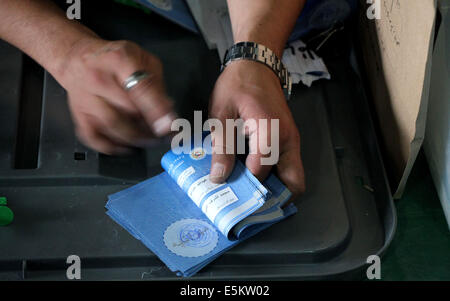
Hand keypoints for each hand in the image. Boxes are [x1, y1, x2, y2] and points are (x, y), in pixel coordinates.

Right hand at [57, 38, 175, 154]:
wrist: (77, 58)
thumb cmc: (113, 58)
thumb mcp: (142, 59)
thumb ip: (156, 85)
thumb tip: (167, 111)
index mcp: (119, 60)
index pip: (140, 89)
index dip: (157, 110)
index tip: (168, 125)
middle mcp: (99, 78)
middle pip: (129, 111)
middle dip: (150, 127)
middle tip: (164, 134)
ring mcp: (86, 98)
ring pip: (114, 127)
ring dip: (136, 138)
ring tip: (149, 140)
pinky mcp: (79, 114)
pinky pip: (95, 138)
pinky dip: (113, 147)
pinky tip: (127, 146)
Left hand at [208, 60, 304, 196]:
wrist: (256, 65)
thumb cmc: (238, 85)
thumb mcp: (221, 114)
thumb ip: (221, 147)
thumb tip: (219, 178)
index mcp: (270, 131)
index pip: (261, 171)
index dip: (245, 187)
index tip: (229, 196)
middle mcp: (288, 140)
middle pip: (293, 183)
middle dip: (273, 198)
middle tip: (248, 203)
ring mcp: (292, 141)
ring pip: (292, 177)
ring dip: (274, 188)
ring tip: (248, 193)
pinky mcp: (288, 141)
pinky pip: (287, 166)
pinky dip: (274, 177)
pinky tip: (251, 176)